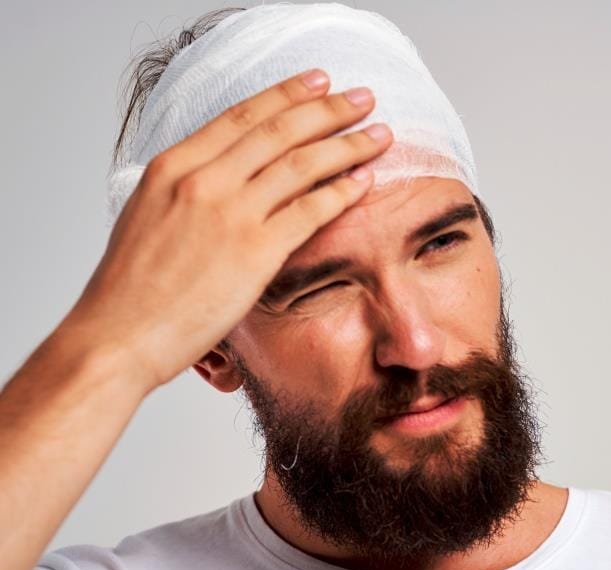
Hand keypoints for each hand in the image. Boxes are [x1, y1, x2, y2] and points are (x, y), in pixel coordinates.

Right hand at [63, 69, 391, 392]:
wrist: (119, 334)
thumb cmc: (130, 288)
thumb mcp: (147, 217)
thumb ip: (184, 191)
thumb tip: (217, 181)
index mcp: (172, 167)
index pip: (240, 116)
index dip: (285, 95)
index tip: (317, 83)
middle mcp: (202, 180)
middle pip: (278, 131)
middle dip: (328, 109)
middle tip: (363, 99)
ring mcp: (230, 214)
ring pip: (301, 164)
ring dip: (346, 146)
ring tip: (379, 135)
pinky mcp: (253, 252)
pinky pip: (308, 211)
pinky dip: (340, 192)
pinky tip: (363, 181)